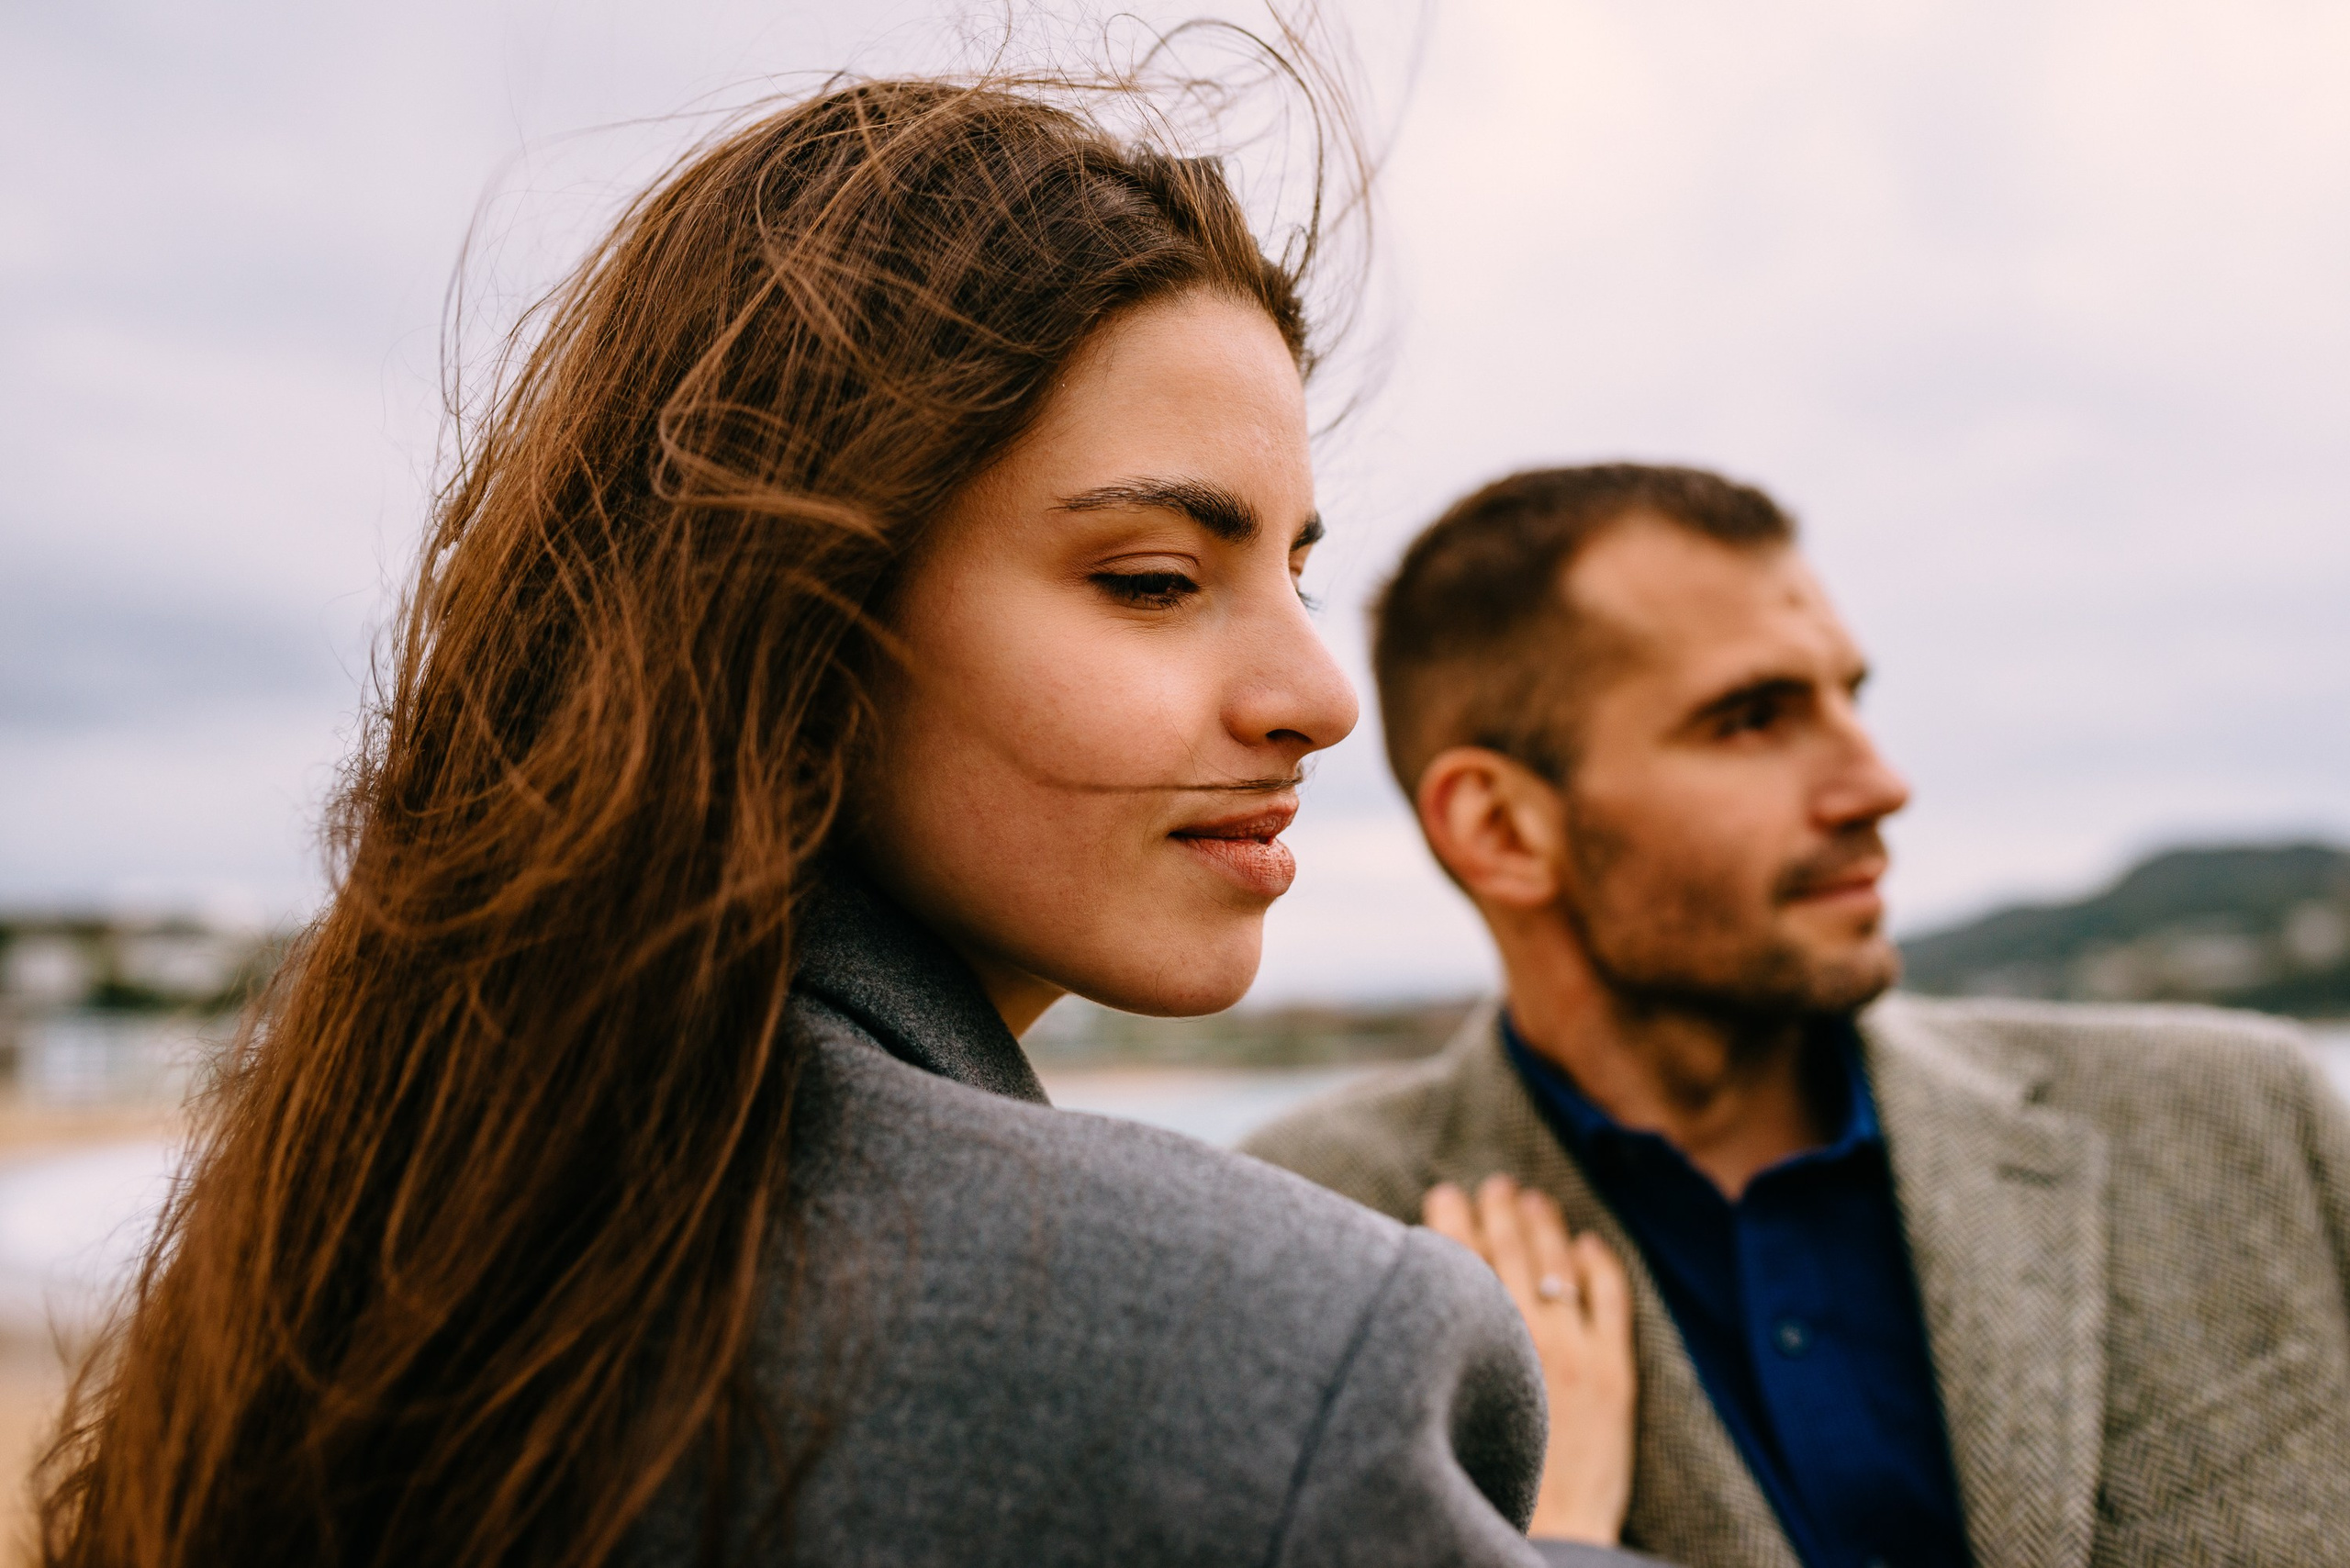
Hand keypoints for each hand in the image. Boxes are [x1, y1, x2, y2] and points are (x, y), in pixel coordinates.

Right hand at [1423, 1175, 1634, 1545]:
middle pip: (1510, 1253)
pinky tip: (1589, 1243)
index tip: (1443, 1193)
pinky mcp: (1616, 1373)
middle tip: (1493, 1184)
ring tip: (1533, 1198)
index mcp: (1481, 1346)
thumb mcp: (1448, 1407)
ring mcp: (1577, 1351)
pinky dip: (1600, 1265)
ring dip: (1543, 1225)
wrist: (1554, 1537)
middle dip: (1497, 1211)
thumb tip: (1425, 1305)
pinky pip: (1611, 1300)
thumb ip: (1445, 1350)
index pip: (1461, 1262)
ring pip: (1558, 1266)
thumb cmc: (1491, 1481)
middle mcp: (1528, 1338)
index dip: (1451, 1222)